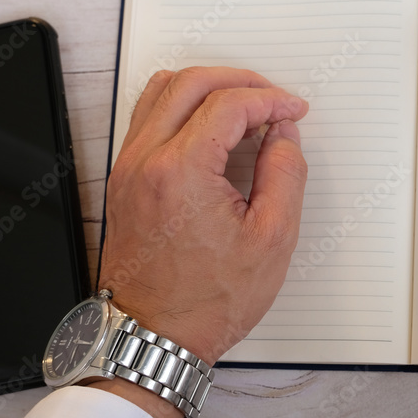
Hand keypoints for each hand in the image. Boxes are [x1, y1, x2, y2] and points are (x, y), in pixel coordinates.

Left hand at [89, 67, 308, 417]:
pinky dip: (182, 104)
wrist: (154, 336)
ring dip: (208, 86)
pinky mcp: (124, 178)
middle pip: (191, 82)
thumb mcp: (272, 239)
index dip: (270, 100)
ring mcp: (129, 168)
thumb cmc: (206, 300)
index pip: (229, 104)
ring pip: (162, 91)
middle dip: (240, 81)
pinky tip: (211, 125)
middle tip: (272, 98)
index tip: (293, 111)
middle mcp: (146, 160)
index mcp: (181, 171)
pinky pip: (148, 116)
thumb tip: (283, 134)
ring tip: (244, 104)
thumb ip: (285, 174)